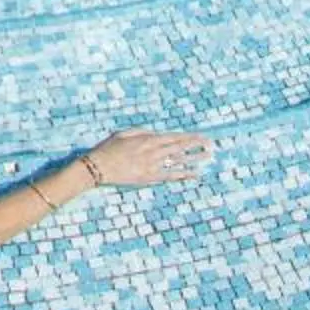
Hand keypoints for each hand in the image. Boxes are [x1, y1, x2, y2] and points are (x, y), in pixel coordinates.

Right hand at [86, 129, 209, 187]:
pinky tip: (194, 174)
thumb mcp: (123, 133)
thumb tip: (153, 133)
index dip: (187, 137)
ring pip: (177, 161)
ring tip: (207, 157)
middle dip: (195, 145)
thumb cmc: (108, 148)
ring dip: (194, 159)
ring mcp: (152, 165)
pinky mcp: (149, 177)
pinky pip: (169, 175)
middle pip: (178, 147)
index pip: (172, 137)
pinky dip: (183, 174)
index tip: (200, 136)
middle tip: (211, 144)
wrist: (98, 167)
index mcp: (146, 139)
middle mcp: (152, 151)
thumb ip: (140, 132)